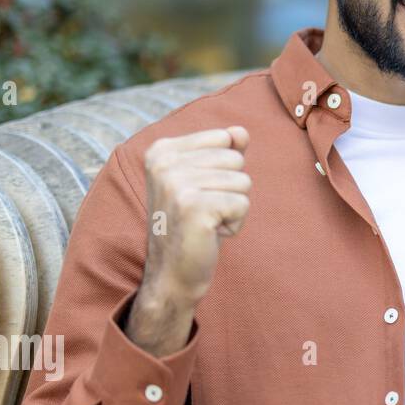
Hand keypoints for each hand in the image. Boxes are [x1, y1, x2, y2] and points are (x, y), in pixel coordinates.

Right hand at [139, 126, 251, 310]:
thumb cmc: (192, 223)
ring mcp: (176, 184)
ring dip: (232, 207)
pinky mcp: (194, 206)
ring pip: (243, 182)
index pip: (224, 138)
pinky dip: (234, 223)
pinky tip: (210, 233)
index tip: (198, 192)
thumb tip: (241, 131)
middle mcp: (164, 163)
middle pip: (235, 159)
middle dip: (229, 189)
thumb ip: (224, 150)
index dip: (223, 169)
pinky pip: (242, 204)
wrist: (172, 272)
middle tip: (203, 211)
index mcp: (161, 150)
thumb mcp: (205, 180)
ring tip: (206, 222)